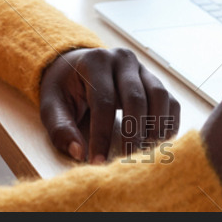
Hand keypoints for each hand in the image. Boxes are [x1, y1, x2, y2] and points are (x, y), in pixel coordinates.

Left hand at [39, 47, 180, 162]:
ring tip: (145, 153)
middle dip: (133, 133)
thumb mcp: (51, 105)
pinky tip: (158, 144)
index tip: (97, 162)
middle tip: (127, 161)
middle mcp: (122, 59)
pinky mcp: (154, 80)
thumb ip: (60, 128)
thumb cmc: (64, 89)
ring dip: (156, 128)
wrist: (76, 66)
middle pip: (136, 97)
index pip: (103, 101)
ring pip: (159, 96)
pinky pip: (170, 101)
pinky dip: (168, 123)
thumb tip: (78, 152)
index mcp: (95, 61)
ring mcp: (142, 68)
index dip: (101, 134)